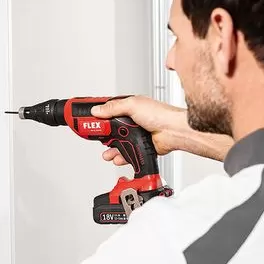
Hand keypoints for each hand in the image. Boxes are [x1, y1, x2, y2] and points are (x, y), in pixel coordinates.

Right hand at [91, 95, 232, 165]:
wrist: (174, 131)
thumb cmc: (160, 114)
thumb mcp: (132, 105)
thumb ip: (113, 108)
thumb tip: (97, 110)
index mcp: (130, 108)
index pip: (109, 112)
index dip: (99, 117)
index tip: (88, 122)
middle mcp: (133, 121)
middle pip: (112, 130)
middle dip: (103, 136)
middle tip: (96, 139)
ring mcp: (137, 135)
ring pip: (118, 144)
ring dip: (111, 149)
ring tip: (106, 153)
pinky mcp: (141, 147)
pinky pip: (128, 153)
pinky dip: (121, 157)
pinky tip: (118, 158)